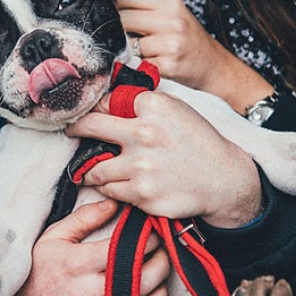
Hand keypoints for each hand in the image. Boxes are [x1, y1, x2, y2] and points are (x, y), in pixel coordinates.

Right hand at [3, 199, 169, 295]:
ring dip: (159, 289)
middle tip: (162, 251)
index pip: (125, 249)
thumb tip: (114, 203)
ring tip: (158, 274)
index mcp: (78, 264)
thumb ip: (85, 218)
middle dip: (159, 262)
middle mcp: (88, 292)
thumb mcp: (54, 236)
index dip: (147, 240)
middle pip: (141, 278)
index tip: (152, 232)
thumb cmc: (38, 270)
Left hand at [66, 91, 262, 227]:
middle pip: (89, 127)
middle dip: (76, 130)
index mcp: (152, 106)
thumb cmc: (198, 142)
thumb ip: (142, 104)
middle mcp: (144, 133)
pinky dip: (111, 189)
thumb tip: (107, 101)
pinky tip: (121, 184)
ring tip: (94, 170)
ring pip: (96, 168)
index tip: (87, 115)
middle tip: (71, 132)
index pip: (106, 103)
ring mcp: (141, 165)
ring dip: (93, 170)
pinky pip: (110, 190)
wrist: (223, 179)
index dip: (96, 109)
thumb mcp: (175, 109)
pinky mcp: (142, 193)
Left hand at [117, 0, 273, 112]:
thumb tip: (111, 7)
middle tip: (131, 37)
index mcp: (170, 3)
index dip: (117, 6)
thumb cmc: (190, 41)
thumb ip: (147, 8)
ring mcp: (169, 44)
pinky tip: (150, 64)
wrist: (215, 67)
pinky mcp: (166, 65)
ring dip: (129, 50)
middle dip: (119, 29)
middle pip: (122, 18)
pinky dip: (138, 65)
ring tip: (145, 52)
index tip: (120, 15)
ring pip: (127, 42)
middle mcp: (171, 20)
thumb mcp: (174, 15)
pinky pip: (137, 63)